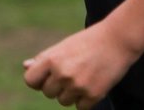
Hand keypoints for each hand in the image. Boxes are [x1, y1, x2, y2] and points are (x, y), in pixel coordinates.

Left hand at [23, 22, 140, 108]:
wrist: (117, 40)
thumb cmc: (86, 42)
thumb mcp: (62, 47)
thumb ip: (44, 59)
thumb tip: (26, 66)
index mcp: (50, 59)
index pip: (30, 81)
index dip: (37, 81)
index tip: (46, 78)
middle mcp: (61, 73)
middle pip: (47, 93)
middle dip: (56, 87)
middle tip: (71, 74)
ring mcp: (77, 85)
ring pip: (63, 101)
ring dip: (71, 95)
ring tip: (82, 79)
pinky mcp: (94, 95)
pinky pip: (80, 107)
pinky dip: (85, 101)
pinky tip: (92, 86)